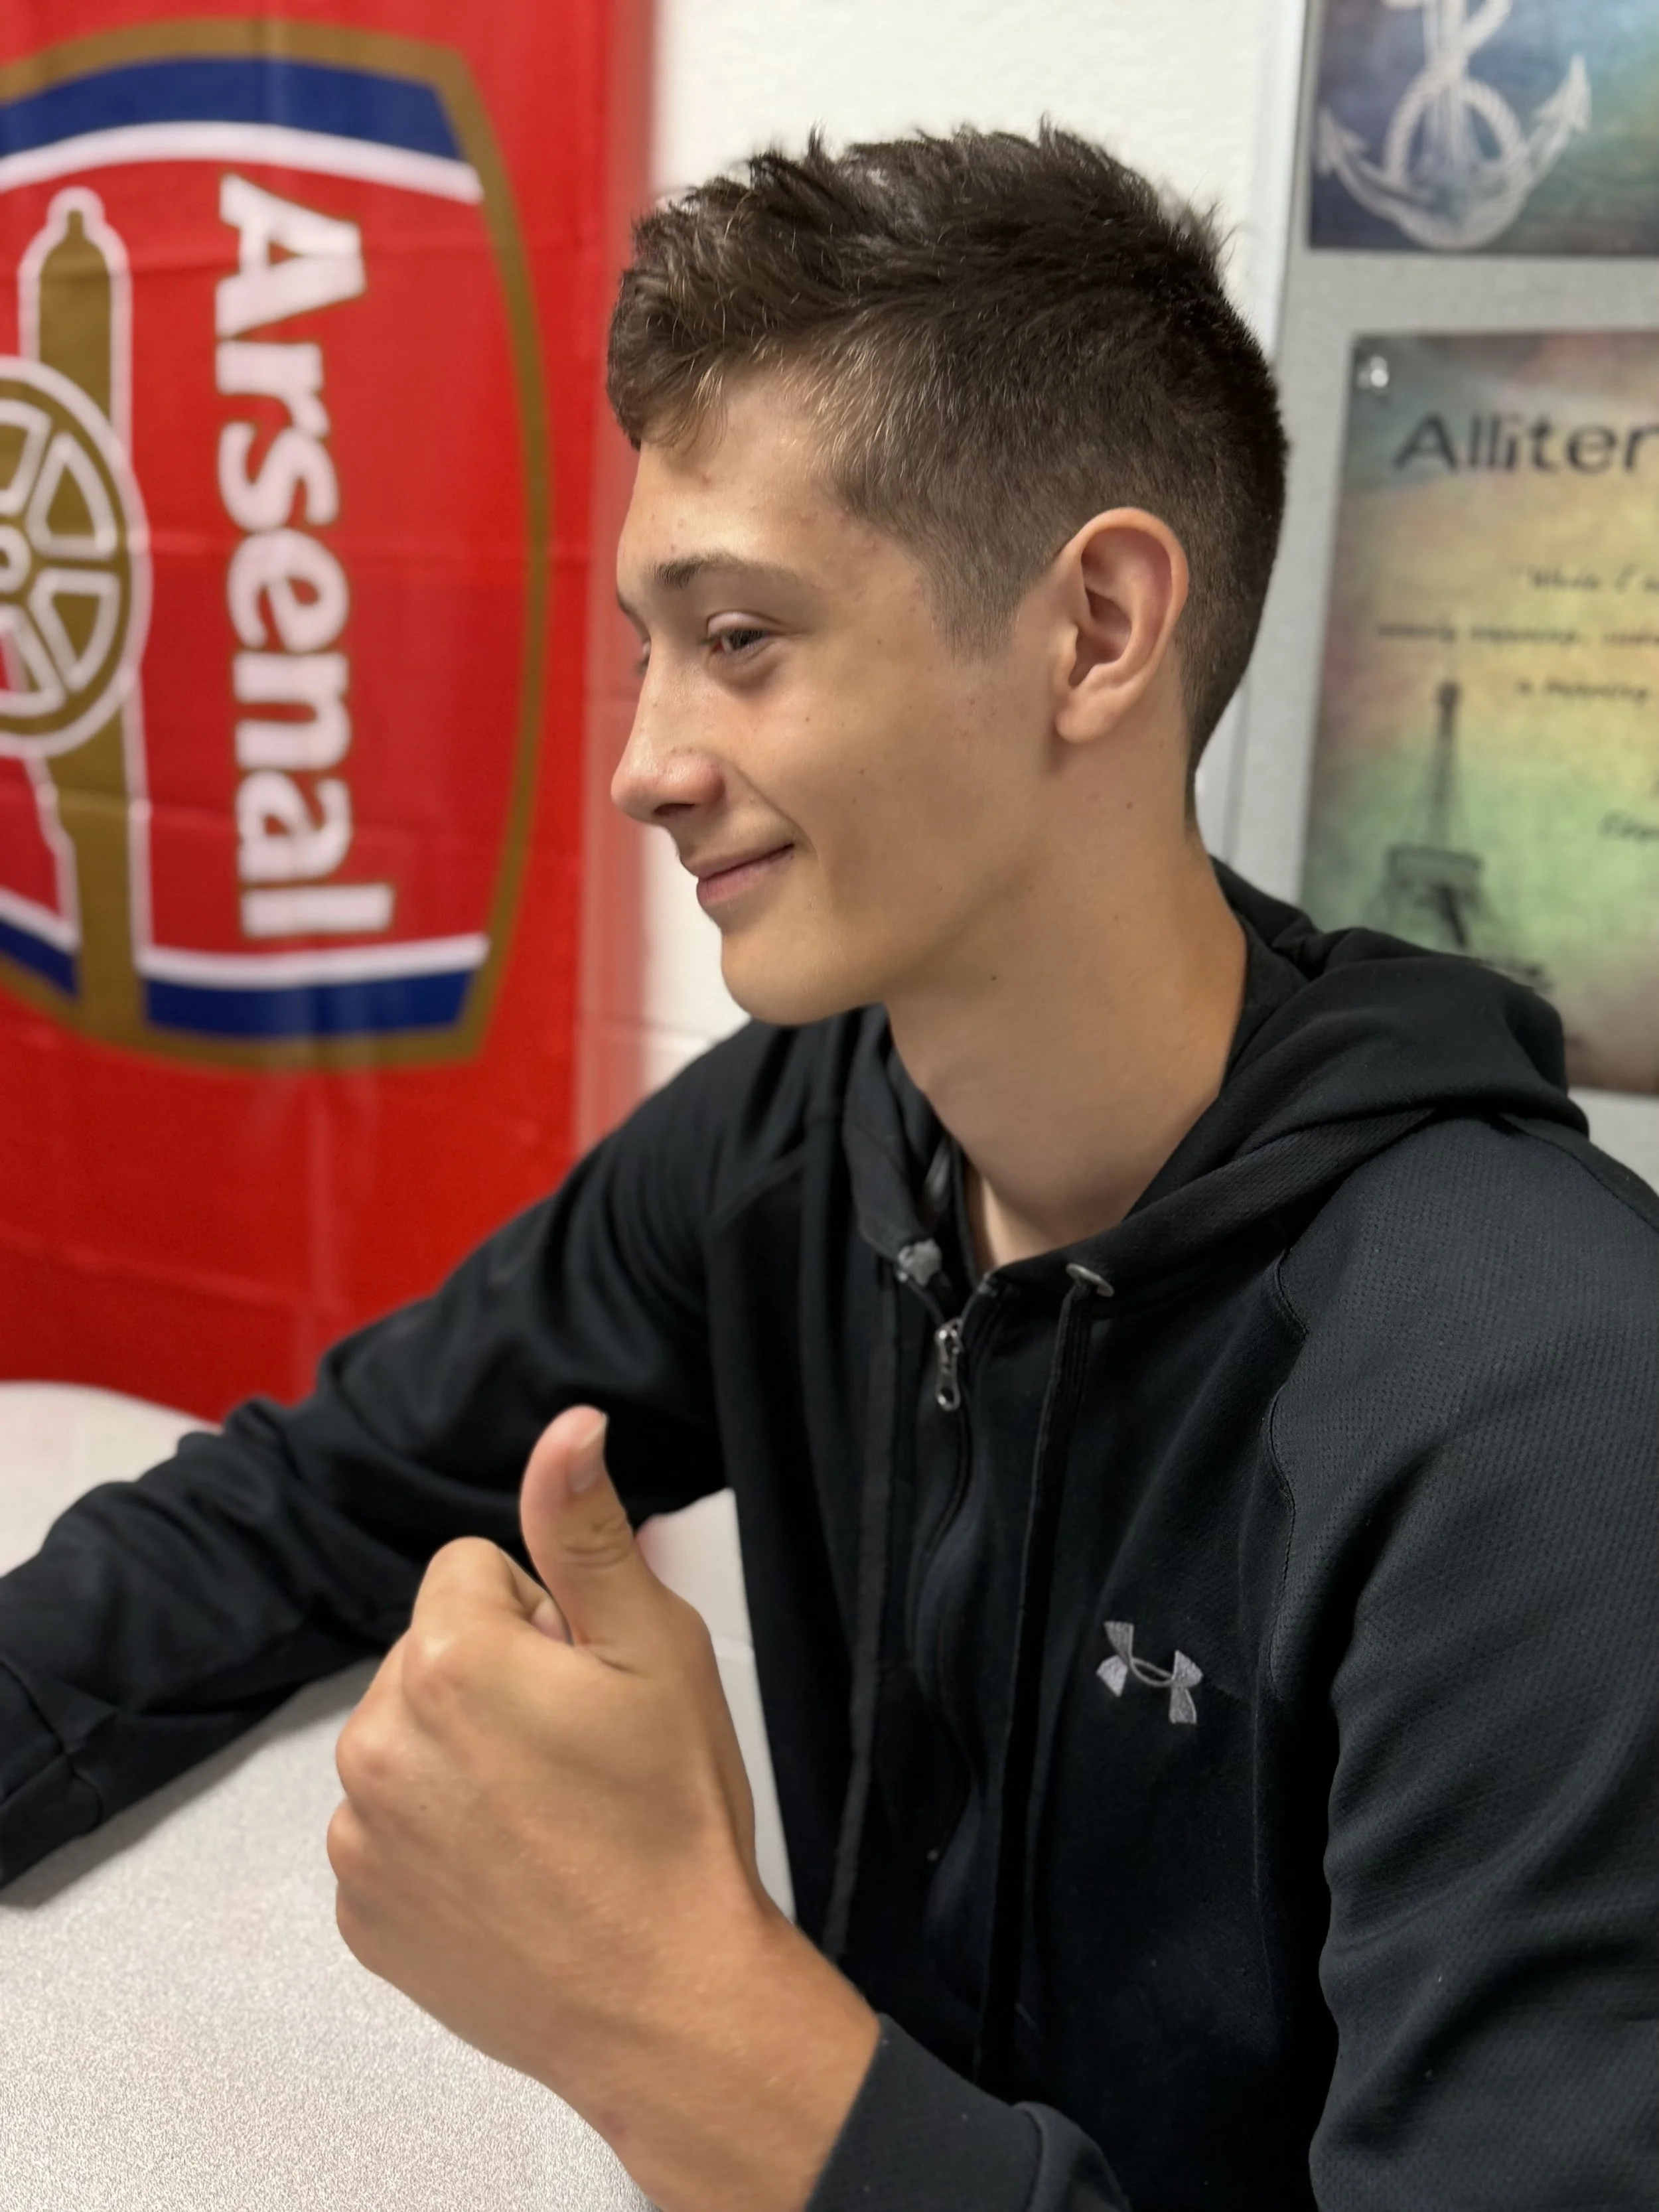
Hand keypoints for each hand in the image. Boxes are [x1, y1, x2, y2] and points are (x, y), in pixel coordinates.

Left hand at [326, 1406, 878, 2211]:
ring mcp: (360, 1835)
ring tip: (550, 1817)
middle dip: (496, 1678)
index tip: (586, 1680)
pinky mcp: (361, 1912)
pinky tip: (513, 1872)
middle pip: (432, 1650)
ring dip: (463, 1756)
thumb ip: (587, 1528)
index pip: (472, 1568)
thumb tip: (569, 1425)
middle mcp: (375, 1739)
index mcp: (446, 1658)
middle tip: (577, 1752)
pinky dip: (441, 1839)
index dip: (544, 1615)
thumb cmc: (671, 1821)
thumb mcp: (654, 1650)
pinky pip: (391, 1829)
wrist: (666, 2001)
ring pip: (410, 1737)